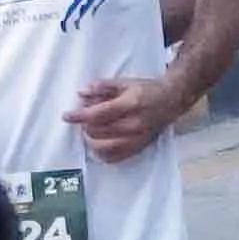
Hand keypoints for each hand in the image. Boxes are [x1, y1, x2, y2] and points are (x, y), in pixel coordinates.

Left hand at [68, 75, 184, 161]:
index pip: (98, 114)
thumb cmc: (147, 89)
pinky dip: (102, 153)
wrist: (172, 100)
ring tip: (89, 131)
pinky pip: (115, 158)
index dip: (80, 116)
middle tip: (83, 119)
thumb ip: (102, 87)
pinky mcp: (138, 148)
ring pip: (104, 148)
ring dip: (91, 140)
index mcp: (130, 104)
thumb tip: (81, 93)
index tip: (66, 116)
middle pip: (98, 132)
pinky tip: (99, 144)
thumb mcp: (125, 82)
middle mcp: (133, 124)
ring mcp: (137, 139)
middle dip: (85, 126)